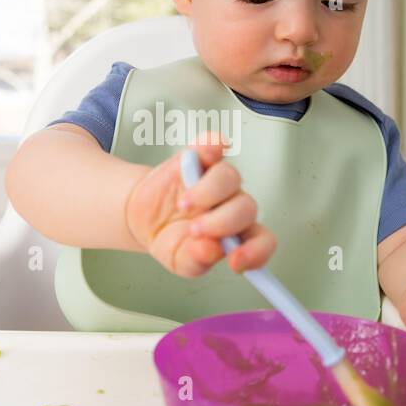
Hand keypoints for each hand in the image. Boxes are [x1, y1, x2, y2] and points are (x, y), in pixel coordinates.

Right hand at [124, 133, 275, 277]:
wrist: (143, 217)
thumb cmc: (169, 238)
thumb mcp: (179, 260)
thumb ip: (196, 260)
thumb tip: (210, 250)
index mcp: (237, 234)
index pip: (262, 240)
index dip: (256, 251)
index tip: (234, 262)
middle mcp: (233, 204)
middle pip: (246, 208)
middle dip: (222, 222)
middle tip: (195, 230)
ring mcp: (217, 179)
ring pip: (229, 177)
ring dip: (207, 192)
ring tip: (183, 205)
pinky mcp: (199, 157)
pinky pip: (213, 144)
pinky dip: (211, 145)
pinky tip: (203, 154)